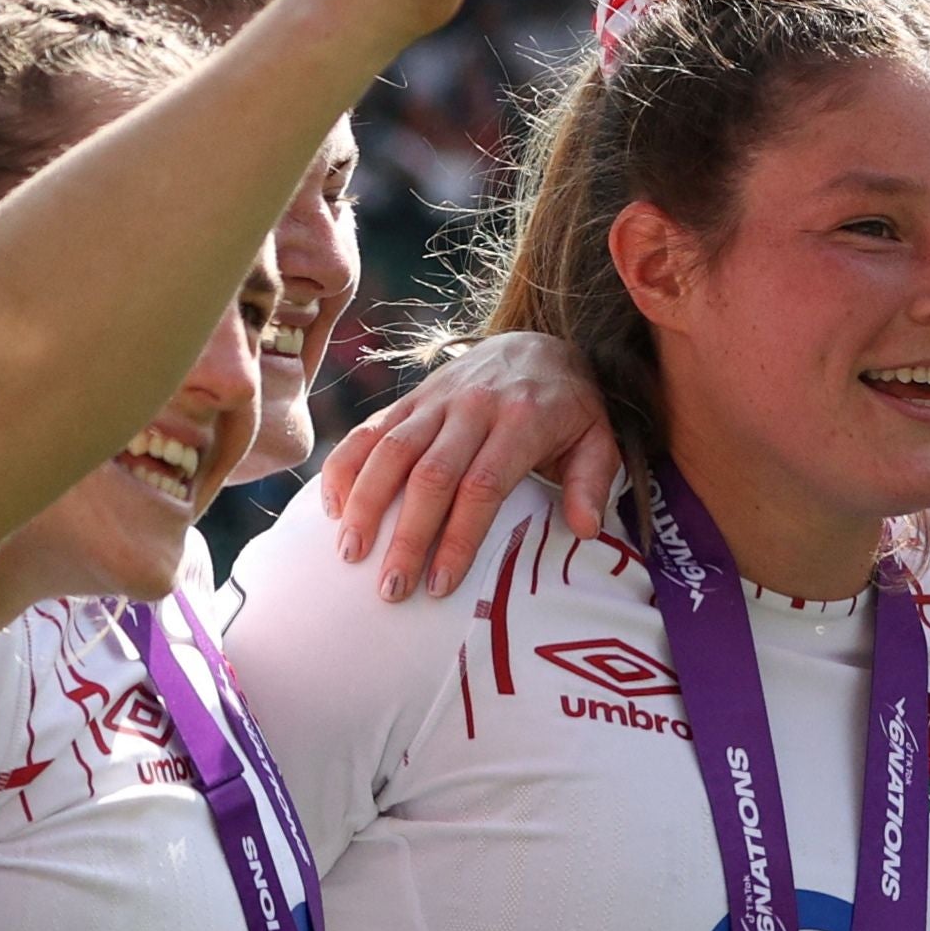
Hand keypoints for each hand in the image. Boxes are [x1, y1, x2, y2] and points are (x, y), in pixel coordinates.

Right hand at [315, 333, 616, 598]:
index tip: (440, 584)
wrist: (536, 343)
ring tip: (349, 553)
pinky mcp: (410, 397)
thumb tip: (587, 529)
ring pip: (390, 450)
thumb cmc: (568, 408)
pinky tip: (332, 507)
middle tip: (390, 587)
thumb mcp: (598, 439)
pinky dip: (345, 465)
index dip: (458, 537)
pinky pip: (369, 429)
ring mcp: (436, 399)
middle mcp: (473, 407)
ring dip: (365, 503)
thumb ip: (592, 483)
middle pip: (431, 475)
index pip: (483, 486)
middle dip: (407, 536)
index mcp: (522, 420)